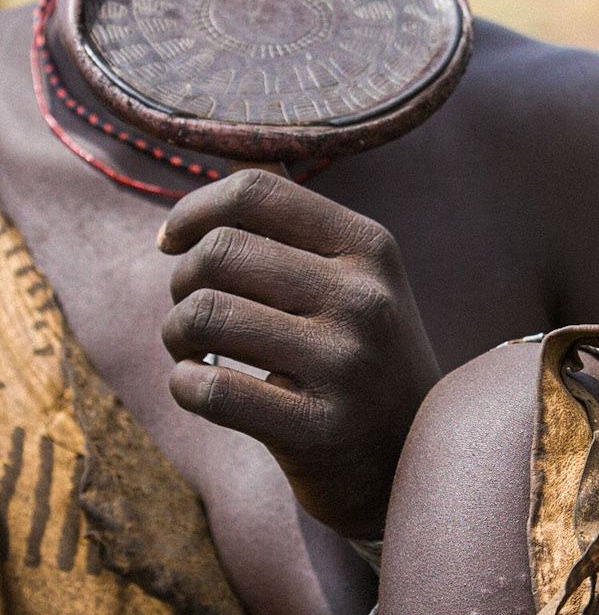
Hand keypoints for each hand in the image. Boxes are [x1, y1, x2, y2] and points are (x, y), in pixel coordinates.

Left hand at [159, 171, 439, 540]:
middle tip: (191, 313)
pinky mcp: (318, 430)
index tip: (172, 242)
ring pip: (205, 315)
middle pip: (219, 250)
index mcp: (370, 247)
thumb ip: (293, 220)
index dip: (192, 211)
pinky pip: (210, 390)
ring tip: (192, 351)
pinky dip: (184, 385)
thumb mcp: (355, 278)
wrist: (409, 460)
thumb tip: (228, 154)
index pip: (255, 191)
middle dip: (181, 280)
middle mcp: (364, 297)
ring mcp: (346, 364)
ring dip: (176, 333)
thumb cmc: (361, 357)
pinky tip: (199, 387)